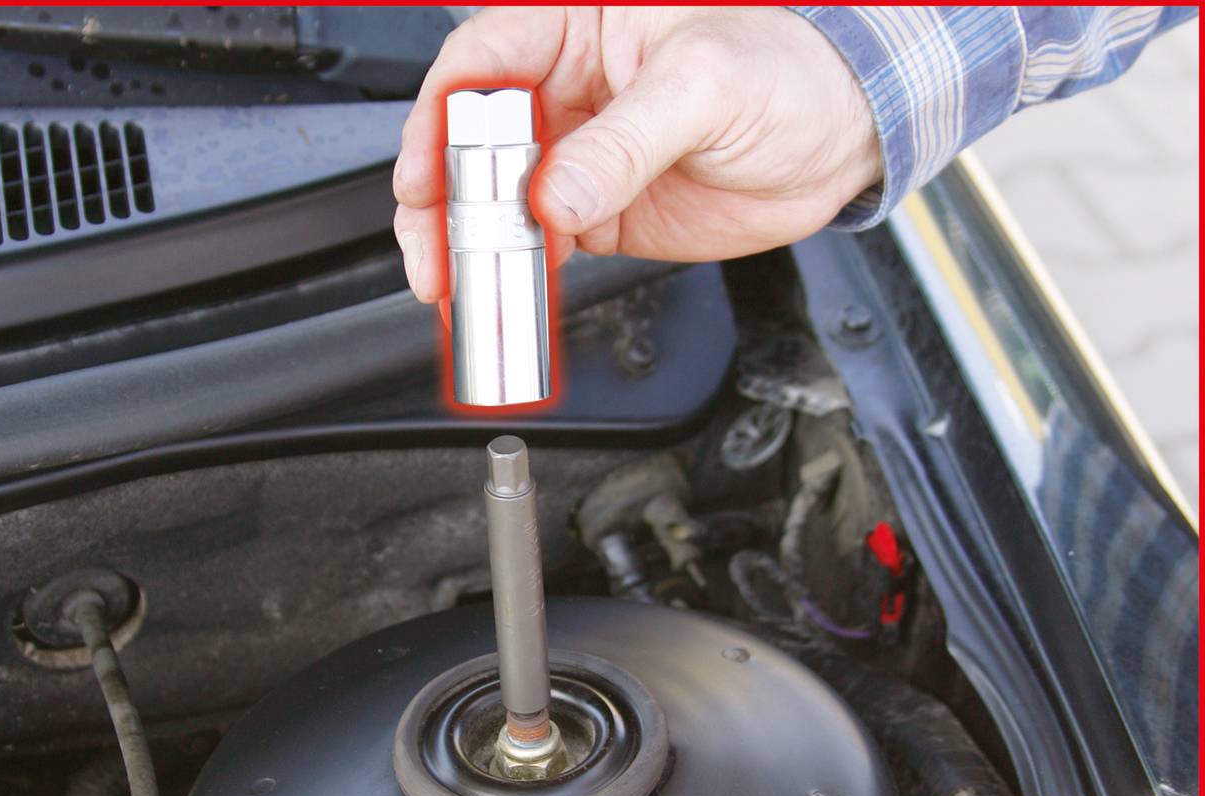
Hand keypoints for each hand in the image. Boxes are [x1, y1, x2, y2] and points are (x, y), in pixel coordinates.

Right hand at [393, 6, 881, 304]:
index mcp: (575, 29)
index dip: (439, 124)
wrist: (842, 134)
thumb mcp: (704, 86)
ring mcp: (580, 158)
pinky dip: (522, 273)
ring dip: (472, 247)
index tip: (426, 179)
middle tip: (433, 254)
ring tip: (458, 287)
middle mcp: (566, 92)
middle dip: (440, 201)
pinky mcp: (601, 213)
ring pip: (497, 201)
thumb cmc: (788, 68)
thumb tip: (556, 197)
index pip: (480, 68)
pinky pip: (544, 244)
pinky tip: (507, 293)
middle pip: (470, 144)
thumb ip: (625, 143)